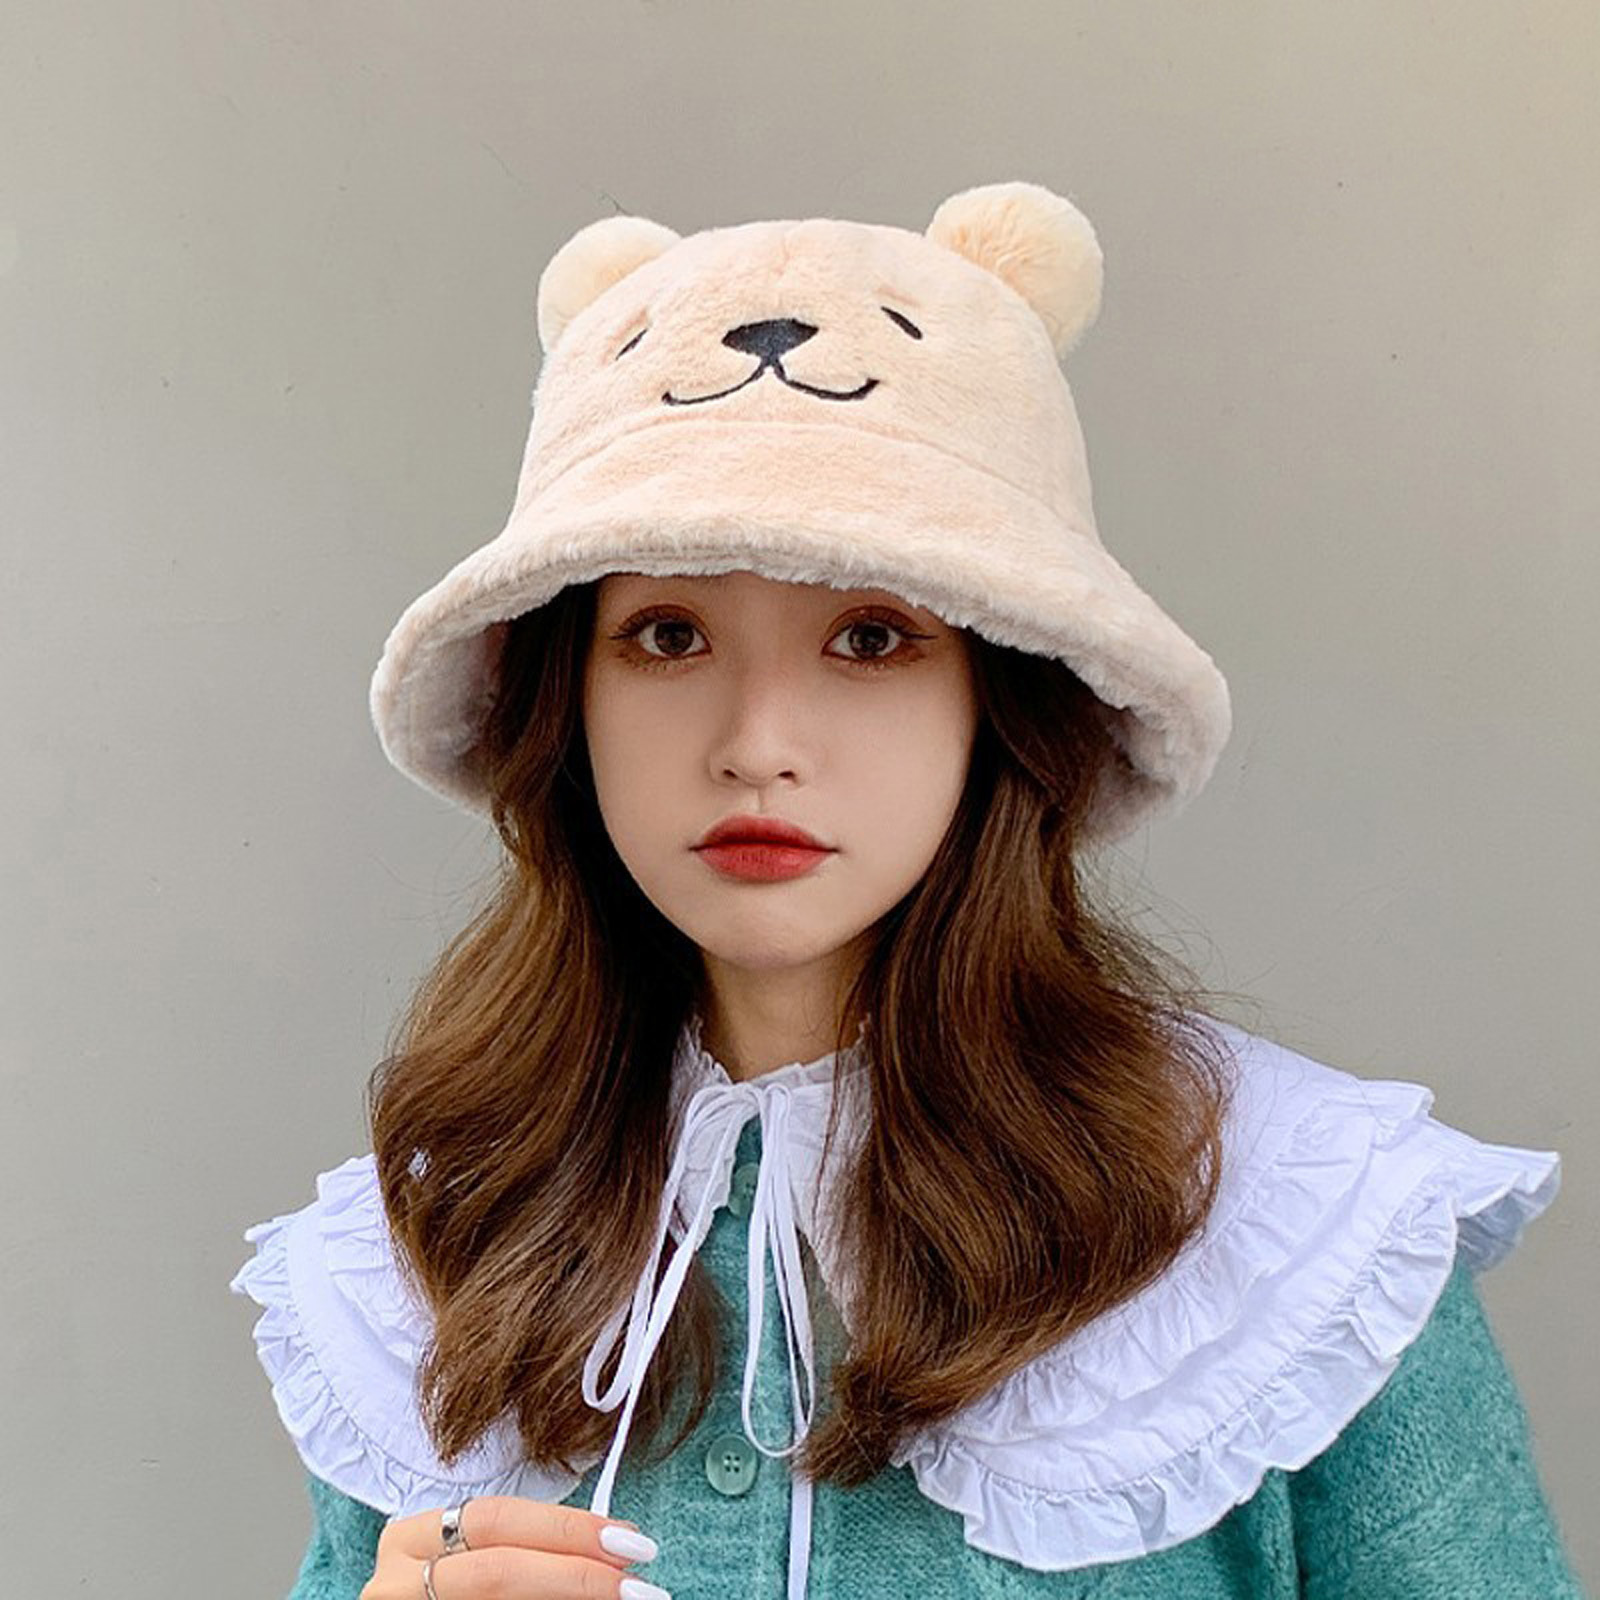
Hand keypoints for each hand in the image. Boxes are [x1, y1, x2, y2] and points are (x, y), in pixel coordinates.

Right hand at [358, 1495, 668, 1598]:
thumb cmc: (455, 1593)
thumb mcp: (474, 1566)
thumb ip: (532, 1555)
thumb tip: (617, 1552)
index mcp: (411, 1540)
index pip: (498, 1519)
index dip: (568, 1527)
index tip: (631, 1538)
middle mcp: (393, 1582)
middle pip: (496, 1568)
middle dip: (575, 1572)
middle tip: (637, 1582)